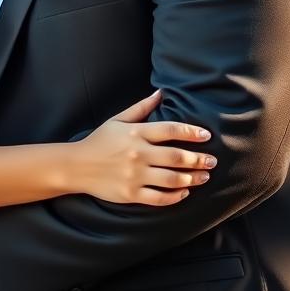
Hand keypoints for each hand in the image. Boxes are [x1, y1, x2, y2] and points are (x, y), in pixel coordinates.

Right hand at [72, 90, 216, 205]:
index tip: (206, 135)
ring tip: (203, 177)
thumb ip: (141, 108)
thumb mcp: (117, 120)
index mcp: (136, 133)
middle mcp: (138, 154)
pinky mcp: (131, 193)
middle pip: (177, 156)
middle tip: (212, 161)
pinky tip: (184, 193)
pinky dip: (175, 196)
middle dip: (199, 159)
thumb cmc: (99, 141)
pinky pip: (160, 198)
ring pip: (172, 178)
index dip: (192, 132)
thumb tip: (161, 93)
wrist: (76, 165)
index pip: (171, 130)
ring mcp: (135, 175)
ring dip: (192, 178)